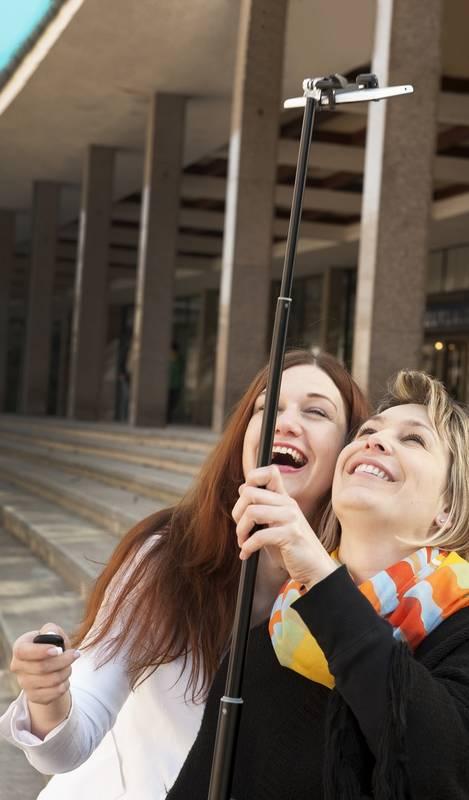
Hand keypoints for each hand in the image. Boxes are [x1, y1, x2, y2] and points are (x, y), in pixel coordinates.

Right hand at [10, 623, 79, 736]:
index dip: (40, 651)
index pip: (23, 651)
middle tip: (75, 654)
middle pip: (41, 667)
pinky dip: (64, 685)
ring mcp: (24, 683)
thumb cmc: (52, 644)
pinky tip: (65, 679)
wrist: (52, 665)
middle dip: (63, 661)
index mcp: (20, 647)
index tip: (58, 650)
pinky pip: (53, 694)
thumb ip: (52, 630)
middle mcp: (18, 666)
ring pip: (50, 681)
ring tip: (69, 666)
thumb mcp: (53, 633)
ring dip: (66, 672)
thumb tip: (51, 635)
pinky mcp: (33, 696)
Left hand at [232, 466, 337, 588]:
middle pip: (249, 492)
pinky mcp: (291, 535)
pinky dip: (248, 547)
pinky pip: (259, 535)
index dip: (251, 479)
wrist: (315, 568)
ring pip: (251, 512)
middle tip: (240, 530)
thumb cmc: (292, 548)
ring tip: (243, 542)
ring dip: (241, 530)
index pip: (270, 471)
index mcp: (285, 498)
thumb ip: (262, 507)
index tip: (245, 502)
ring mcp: (291, 518)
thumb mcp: (275, 524)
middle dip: (237, 512)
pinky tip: (247, 554)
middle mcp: (288, 504)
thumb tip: (242, 488)